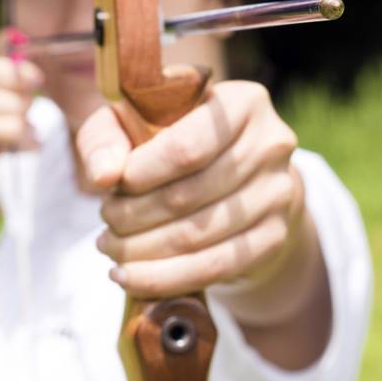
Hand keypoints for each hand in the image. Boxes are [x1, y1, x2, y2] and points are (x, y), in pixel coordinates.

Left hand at [76, 81, 310, 305]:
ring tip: (111, 250)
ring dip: (143, 251)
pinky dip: (166, 278)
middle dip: (134, 217)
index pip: (186, 148)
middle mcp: (271, 144)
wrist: (243, 175)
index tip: (109, 188)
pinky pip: (215, 266)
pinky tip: (133, 277)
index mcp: (244, 102)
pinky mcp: (274, 235)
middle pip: (188, 195)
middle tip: (105, 224)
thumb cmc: (180, 140)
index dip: (140, 175)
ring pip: (198, 235)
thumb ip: (107, 137)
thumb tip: (102, 176)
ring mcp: (278, 193)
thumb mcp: (137, 120)